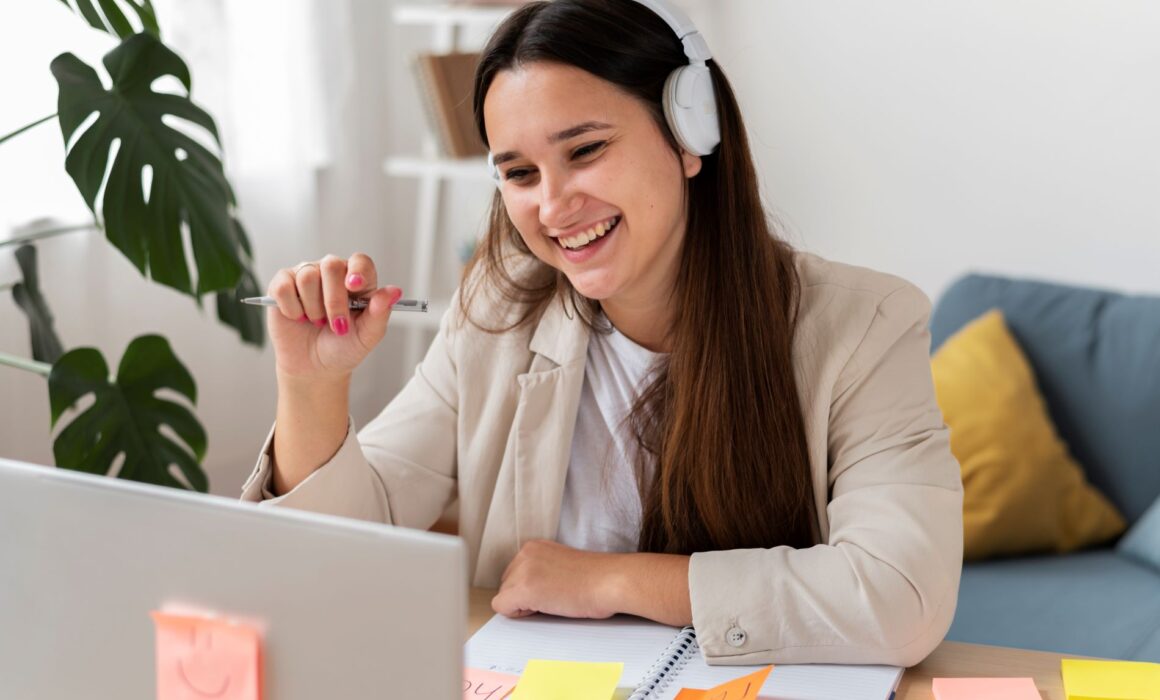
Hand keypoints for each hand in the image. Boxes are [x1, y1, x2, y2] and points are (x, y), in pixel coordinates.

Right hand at [266, 253, 401, 380]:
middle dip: (334, 301)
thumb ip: (380, 313)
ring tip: (317, 323)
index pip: (360, 261)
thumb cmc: (344, 347)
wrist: (315, 367)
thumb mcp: (367, 336)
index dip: (357, 270)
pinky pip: (284, 287)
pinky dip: (292, 308)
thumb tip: (394, 292)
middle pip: (331, 266)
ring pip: (307, 276)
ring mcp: (306, 276)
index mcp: (357, 281)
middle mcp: (331, 273)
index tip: (354, 286)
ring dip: (313, 308)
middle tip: (337, 326)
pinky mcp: (282, 285)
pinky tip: (298, 318)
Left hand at [492, 540, 620, 619]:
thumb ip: (541, 568)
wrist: (610, 581)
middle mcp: (524, 554)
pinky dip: (519, 614)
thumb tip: (529, 588)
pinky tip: (544, 608)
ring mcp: (523, 571)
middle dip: (523, 596)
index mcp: (534, 546)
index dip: (530, 588)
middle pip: (506, 584)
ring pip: (504, 596)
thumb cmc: (596, 577)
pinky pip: (502, 607)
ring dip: (524, 605)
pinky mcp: (524, 589)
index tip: (551, 589)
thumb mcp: (560, 563)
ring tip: (553, 601)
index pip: (514, 573)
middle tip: (553, 598)